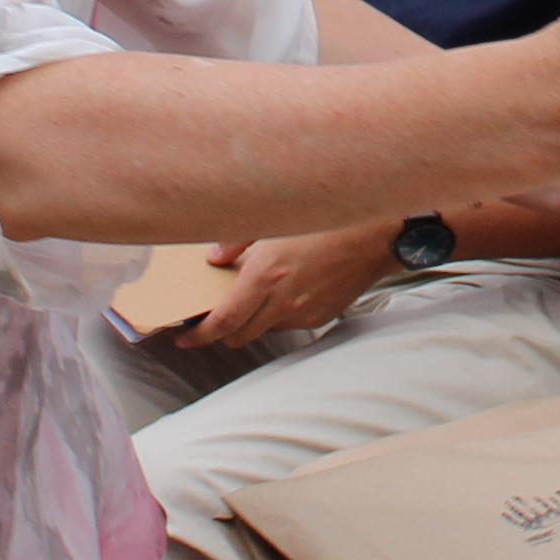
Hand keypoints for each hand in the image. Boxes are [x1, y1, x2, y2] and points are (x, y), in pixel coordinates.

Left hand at [178, 224, 393, 349]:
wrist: (374, 236)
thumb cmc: (325, 222)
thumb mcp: (273, 222)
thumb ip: (236, 242)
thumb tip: (214, 258)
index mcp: (265, 276)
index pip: (223, 321)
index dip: (199, 335)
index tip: (184, 338)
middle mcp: (282, 301)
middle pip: (239, 335)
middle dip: (220, 334)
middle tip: (208, 323)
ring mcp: (303, 313)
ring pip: (263, 330)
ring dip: (250, 323)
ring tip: (248, 302)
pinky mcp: (320, 317)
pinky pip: (288, 324)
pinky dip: (277, 316)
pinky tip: (282, 294)